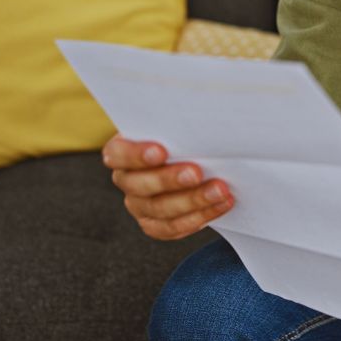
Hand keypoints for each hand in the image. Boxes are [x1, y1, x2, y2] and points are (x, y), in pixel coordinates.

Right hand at [102, 133, 233, 240]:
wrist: (195, 157)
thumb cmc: (183, 133)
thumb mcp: (177, 124)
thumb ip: (180, 122)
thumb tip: (204, 112)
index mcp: (121, 151)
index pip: (118, 154)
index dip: (136, 155)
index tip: (161, 151)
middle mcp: (127, 180)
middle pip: (140, 185)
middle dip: (170, 180)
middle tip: (197, 172)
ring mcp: (139, 205)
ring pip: (160, 209)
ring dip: (193, 201)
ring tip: (221, 190)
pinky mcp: (155, 224)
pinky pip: (173, 228)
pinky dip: (200, 217)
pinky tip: (222, 205)